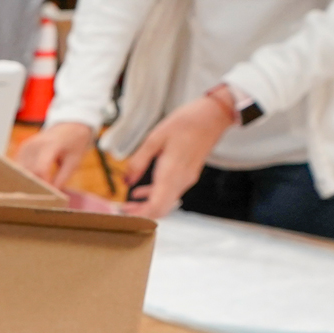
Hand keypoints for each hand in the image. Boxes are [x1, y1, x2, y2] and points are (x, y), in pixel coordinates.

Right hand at [13, 121, 94, 189]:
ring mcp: (25, 146)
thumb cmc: (74, 143)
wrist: (69, 126)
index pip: (41, 169)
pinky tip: (31, 184)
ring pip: (21, 172)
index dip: (43, 185)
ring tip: (36, 193)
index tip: (49, 197)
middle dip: (35, 186)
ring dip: (27, 182)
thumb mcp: (74, 162)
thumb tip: (51, 195)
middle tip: (42, 199)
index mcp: (49, 145)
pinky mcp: (21, 150)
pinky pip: (19, 168)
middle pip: (29, 172)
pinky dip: (24, 177)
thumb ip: (62, 178)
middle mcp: (33, 144)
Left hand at [119, 94, 233, 217]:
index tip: (122, 213)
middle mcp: (181, 180)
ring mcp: (186, 179)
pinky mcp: (188, 176)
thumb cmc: (185, 122)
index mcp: (172, 172)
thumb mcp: (155, 138)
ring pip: (165, 203)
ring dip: (146, 206)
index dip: (139, 215)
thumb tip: (126, 181)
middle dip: (140, 214)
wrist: (213, 117)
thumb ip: (138, 161)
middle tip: (120, 210)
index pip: (156, 206)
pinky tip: (139, 192)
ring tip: (126, 204)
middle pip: (160, 210)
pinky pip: (169, 193)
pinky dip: (154, 196)